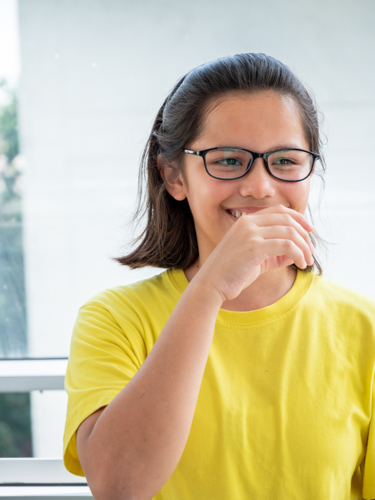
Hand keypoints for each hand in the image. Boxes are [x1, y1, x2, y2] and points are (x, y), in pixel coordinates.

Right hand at [195, 205, 314, 301]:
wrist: (211, 284)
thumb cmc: (231, 274)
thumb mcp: (256, 260)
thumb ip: (274, 254)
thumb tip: (296, 254)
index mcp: (246, 221)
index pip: (279, 210)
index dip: (298, 218)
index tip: (310, 231)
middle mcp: (248, 223)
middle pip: (287, 219)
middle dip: (304, 235)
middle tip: (311, 252)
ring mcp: (250, 233)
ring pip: (290, 232)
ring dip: (304, 247)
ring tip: (307, 262)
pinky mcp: (254, 247)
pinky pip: (286, 246)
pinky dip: (298, 255)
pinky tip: (300, 265)